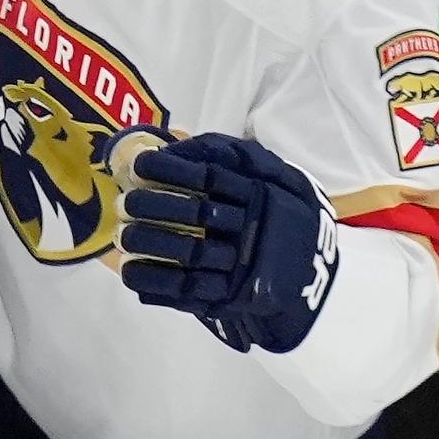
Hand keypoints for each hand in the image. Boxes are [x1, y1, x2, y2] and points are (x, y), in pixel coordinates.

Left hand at [117, 130, 341, 354]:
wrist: (316, 274)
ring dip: (151, 245)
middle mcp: (254, 229)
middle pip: (198, 215)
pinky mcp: (232, 297)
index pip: (212, 178)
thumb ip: (239, 157)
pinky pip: (189, 291)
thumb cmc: (287, 217)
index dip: (173, 170)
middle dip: (155, 207)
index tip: (140, 164)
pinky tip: (130, 272)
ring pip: (190, 254)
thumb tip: (182, 141)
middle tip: (125, 203)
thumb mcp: (281, 179)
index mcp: (263, 196)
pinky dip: (157, 282)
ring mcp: (244, 267)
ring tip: (122, 236)